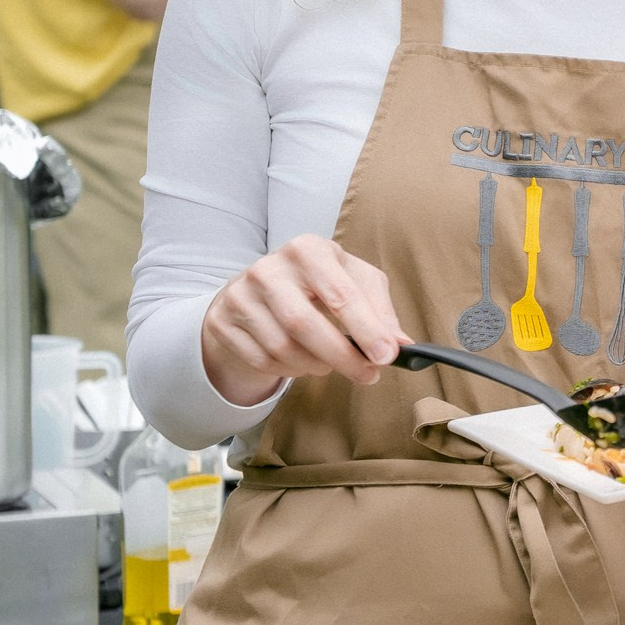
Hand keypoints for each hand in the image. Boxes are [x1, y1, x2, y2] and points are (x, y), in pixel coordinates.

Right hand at [201, 235, 408, 406]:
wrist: (260, 287)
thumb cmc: (319, 283)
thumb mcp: (354, 281)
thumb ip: (380, 310)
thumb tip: (401, 343)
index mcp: (308, 250)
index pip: (340, 294)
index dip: (367, 329)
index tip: (388, 356)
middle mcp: (269, 268)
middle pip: (306, 324)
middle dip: (343, 357)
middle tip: (368, 375)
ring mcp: (240, 294)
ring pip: (283, 348)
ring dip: (317, 365)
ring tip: (333, 362)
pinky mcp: (223, 321)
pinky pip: (263, 360)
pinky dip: (290, 370)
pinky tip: (303, 362)